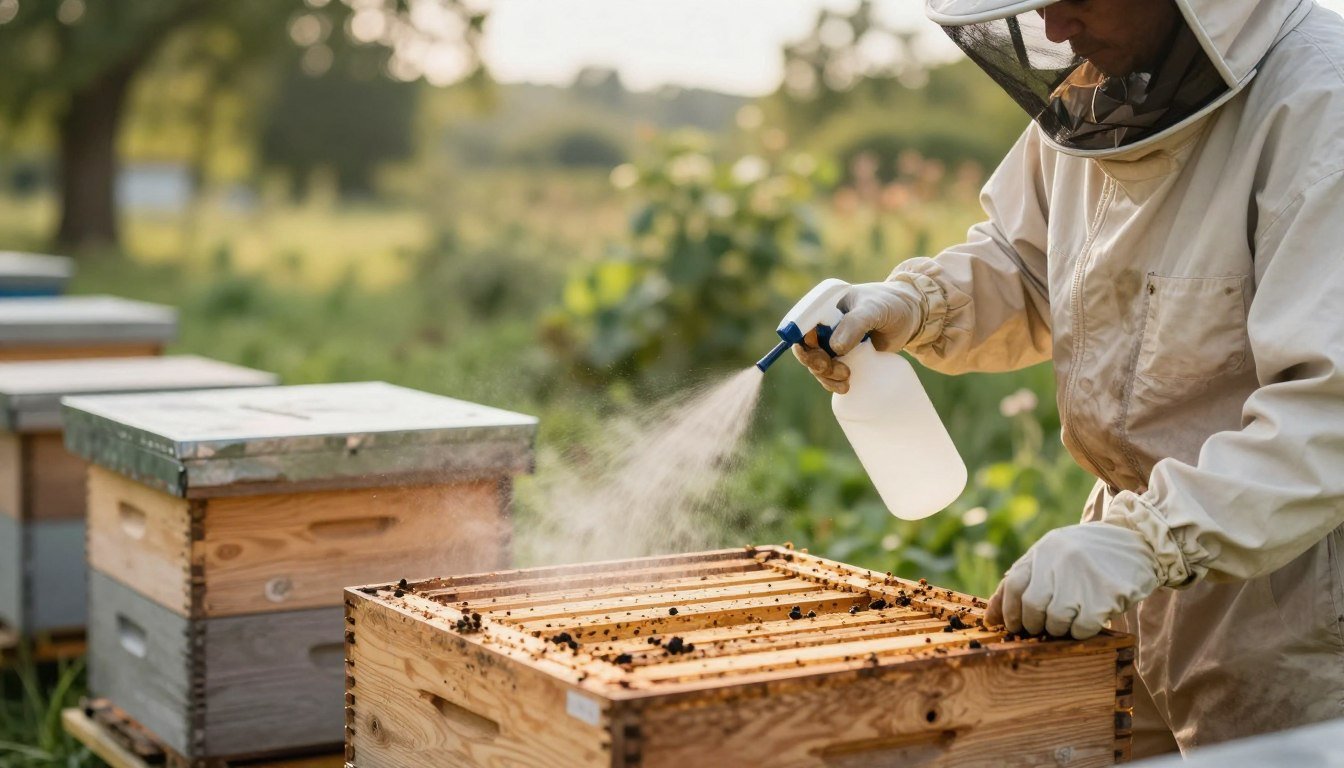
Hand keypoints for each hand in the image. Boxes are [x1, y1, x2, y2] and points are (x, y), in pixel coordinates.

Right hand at [792, 281, 923, 393]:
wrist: (909, 317)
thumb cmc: (891, 305)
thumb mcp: (874, 309)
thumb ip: (854, 324)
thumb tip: (834, 347)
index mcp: (824, 305)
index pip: (802, 323)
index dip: (801, 340)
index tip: (816, 353)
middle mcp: (823, 323)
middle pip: (806, 347)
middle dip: (815, 361)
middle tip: (829, 368)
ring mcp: (832, 341)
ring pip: (816, 363)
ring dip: (825, 375)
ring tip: (845, 378)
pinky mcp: (843, 357)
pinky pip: (829, 372)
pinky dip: (832, 382)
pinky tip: (845, 386)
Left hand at [985, 523, 1159, 638]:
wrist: (1141, 542)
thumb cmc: (1091, 554)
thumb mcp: (1055, 553)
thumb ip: (1027, 576)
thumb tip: (994, 613)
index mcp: (1044, 550)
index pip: (1012, 584)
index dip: (1007, 610)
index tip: (1009, 626)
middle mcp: (1060, 561)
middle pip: (1032, 606)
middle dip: (1032, 624)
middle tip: (1041, 628)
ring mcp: (1083, 577)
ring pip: (1055, 620)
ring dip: (1058, 629)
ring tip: (1068, 621)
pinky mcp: (1106, 595)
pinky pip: (1082, 628)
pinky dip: (1081, 632)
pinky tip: (1088, 621)